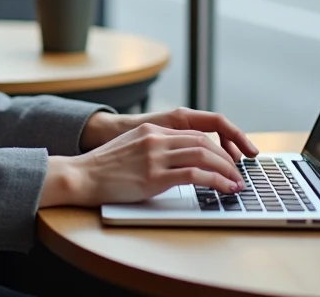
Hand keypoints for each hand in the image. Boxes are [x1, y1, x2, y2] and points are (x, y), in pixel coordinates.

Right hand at [40, 122, 245, 207]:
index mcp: (152, 130)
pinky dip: (216, 181)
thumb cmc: (104, 168)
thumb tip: (178, 159)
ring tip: (237, 183)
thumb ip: (154, 147)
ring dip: (226, 169)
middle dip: (227, 158)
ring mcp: (155, 156)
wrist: (81, 176)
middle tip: (239, 173)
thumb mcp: (131, 147)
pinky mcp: (154, 176)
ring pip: (204, 155)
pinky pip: (195, 175)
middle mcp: (156, 138)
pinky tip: (225, 189)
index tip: (229, 159)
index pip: (195, 133)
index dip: (218, 146)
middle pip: (204, 142)